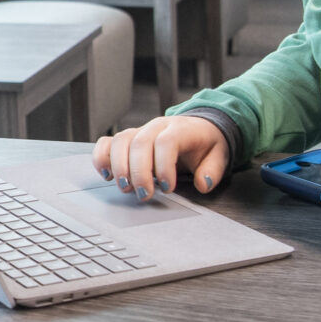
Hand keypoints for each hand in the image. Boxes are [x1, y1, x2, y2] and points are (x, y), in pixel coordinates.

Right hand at [92, 114, 228, 200]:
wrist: (198, 128)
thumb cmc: (204, 144)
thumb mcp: (218, 156)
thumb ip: (212, 170)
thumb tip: (203, 184)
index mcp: (180, 129)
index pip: (166, 142)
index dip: (164, 166)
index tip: (168, 188)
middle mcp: (157, 126)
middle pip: (140, 143)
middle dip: (139, 173)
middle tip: (144, 195)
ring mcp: (139, 130)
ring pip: (120, 141)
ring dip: (119, 167)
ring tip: (125, 188)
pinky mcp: (127, 139)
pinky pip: (107, 142)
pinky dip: (102, 158)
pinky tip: (107, 175)